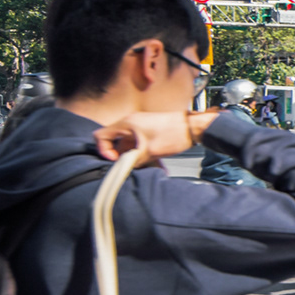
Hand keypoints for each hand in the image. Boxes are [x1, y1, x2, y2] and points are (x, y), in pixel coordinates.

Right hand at [92, 110, 216, 162]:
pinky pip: (141, 147)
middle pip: (116, 144)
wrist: (193, 127)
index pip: (101, 136)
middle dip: (122, 158)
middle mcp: (131, 125)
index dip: (104, 150)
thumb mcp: (149, 151)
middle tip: (131, 168)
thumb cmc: (172, 134)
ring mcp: (140, 129)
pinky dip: (146, 157)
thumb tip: (123, 170)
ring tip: (147, 170)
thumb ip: (133, 161)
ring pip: (130, 147)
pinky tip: (158, 168)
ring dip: (136, 160)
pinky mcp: (149, 134)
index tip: (116, 161)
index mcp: (127, 124)